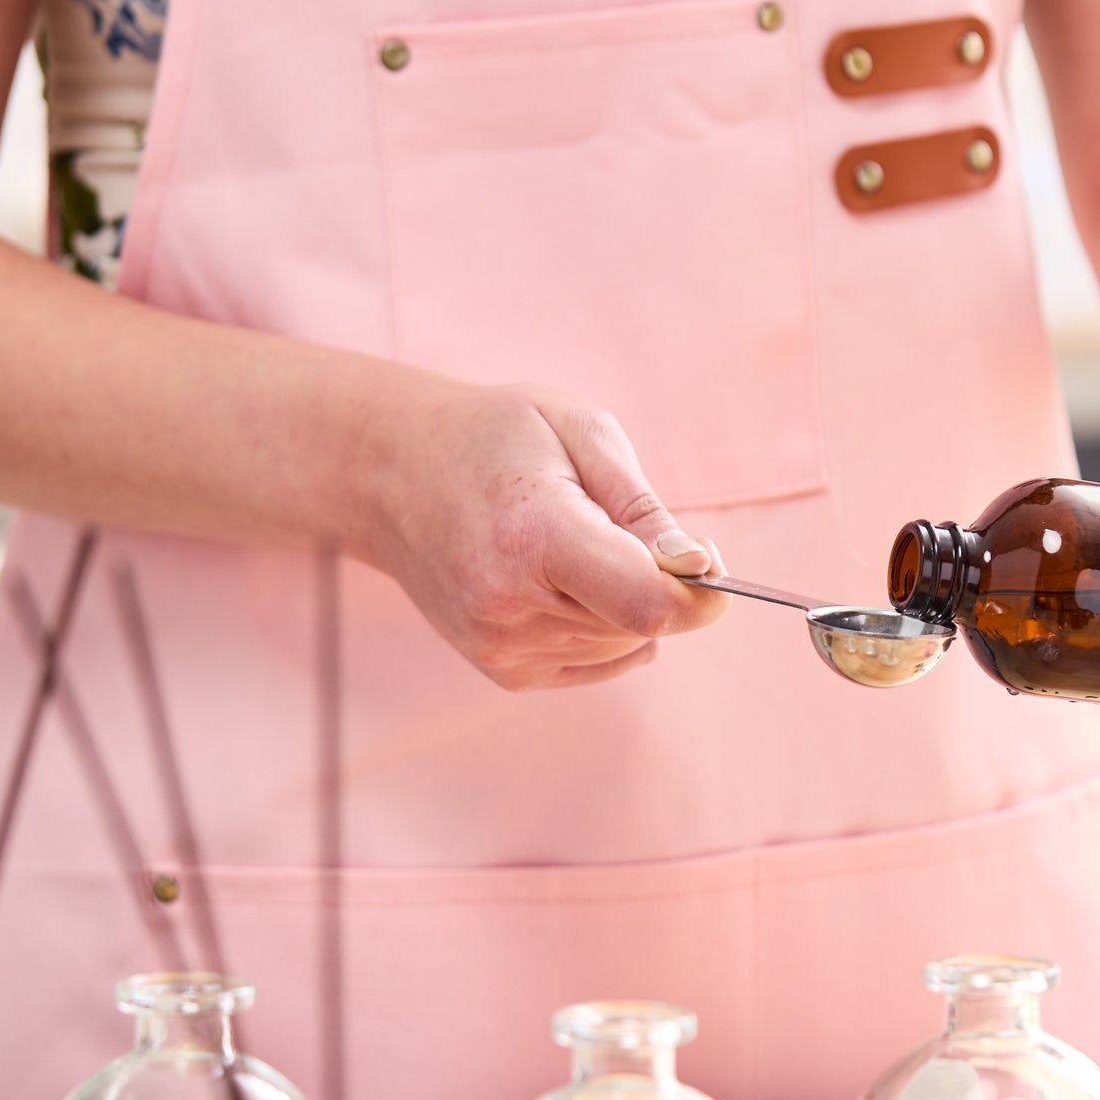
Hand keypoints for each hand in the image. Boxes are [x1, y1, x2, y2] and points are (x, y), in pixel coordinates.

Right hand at [359, 380, 727, 689]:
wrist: (394, 474)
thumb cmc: (496, 438)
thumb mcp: (580, 431)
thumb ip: (644, 507)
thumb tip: (699, 568)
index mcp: (534, 537)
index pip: (649, 603)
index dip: (697, 592)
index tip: (705, 559)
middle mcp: (509, 605)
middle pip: (642, 623)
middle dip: (656, 582)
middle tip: (611, 523)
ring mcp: (499, 645)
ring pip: (624, 645)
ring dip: (624, 601)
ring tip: (571, 544)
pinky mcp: (502, 668)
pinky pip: (598, 661)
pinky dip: (602, 624)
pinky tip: (561, 580)